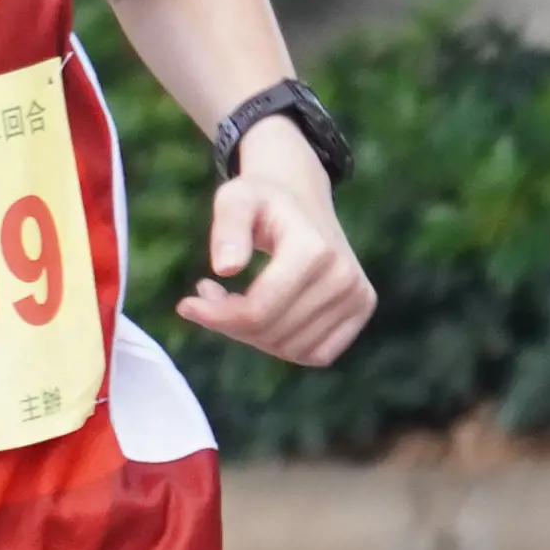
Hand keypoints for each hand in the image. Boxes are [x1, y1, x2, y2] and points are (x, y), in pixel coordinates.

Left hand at [177, 118, 372, 364]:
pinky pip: (315, 354)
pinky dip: (283, 345)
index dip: (216, 317)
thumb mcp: (234, 199)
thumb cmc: (261, 200)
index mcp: (314, 250)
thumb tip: (225, 268)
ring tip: (235, 301)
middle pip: (272, 333)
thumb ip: (227, 227)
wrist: (301, 196)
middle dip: (231, 324)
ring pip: (291, 349)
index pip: (259, 312)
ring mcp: (358, 295)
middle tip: (210, 296)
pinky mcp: (361, 308)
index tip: (188, 304)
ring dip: (254, 336)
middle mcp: (344, 276)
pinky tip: (265, 315)